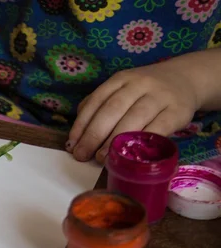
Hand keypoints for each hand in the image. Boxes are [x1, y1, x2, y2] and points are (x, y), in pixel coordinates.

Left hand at [66, 62, 199, 163]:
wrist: (186, 78)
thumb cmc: (144, 92)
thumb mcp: (121, 90)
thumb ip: (99, 106)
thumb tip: (76, 137)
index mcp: (121, 79)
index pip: (96, 101)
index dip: (82, 124)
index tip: (72, 144)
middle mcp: (139, 84)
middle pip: (112, 110)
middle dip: (94, 135)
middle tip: (82, 155)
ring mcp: (160, 96)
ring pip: (134, 119)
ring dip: (114, 141)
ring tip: (101, 158)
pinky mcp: (178, 111)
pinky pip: (158, 128)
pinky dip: (141, 142)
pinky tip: (130, 155)